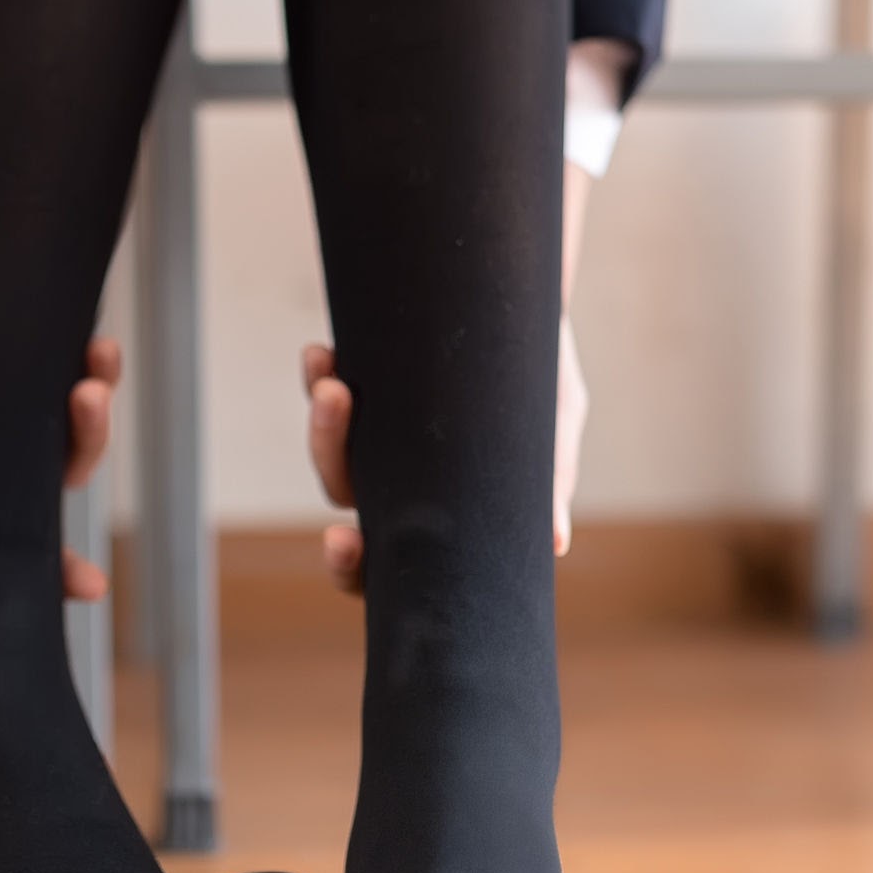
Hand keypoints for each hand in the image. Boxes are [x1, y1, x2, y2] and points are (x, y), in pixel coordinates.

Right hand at [0, 246, 120, 685]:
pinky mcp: (68, 378)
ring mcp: (36, 427)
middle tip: (87, 588)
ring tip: (89, 389)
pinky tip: (101, 351)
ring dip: (91, 432)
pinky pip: (94, 389)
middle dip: (59, 569)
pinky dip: (102, 374)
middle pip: (28, 536)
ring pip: (76, 458)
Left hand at [302, 318, 586, 595]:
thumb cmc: (546, 383)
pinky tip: (321, 355)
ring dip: (322, 423)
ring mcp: (374, 425)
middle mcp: (395, 473)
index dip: (349, 564)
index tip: (344, 540)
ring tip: (333, 387)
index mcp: (434, 510)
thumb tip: (555, 540)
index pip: (378, 561)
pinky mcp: (364, 377)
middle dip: (329, 463)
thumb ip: (550, 481)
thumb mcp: (553, 426)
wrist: (530, 307)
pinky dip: (318, 373)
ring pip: (329, 442)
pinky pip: (324, 384)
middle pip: (341, 489)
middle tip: (335, 439)